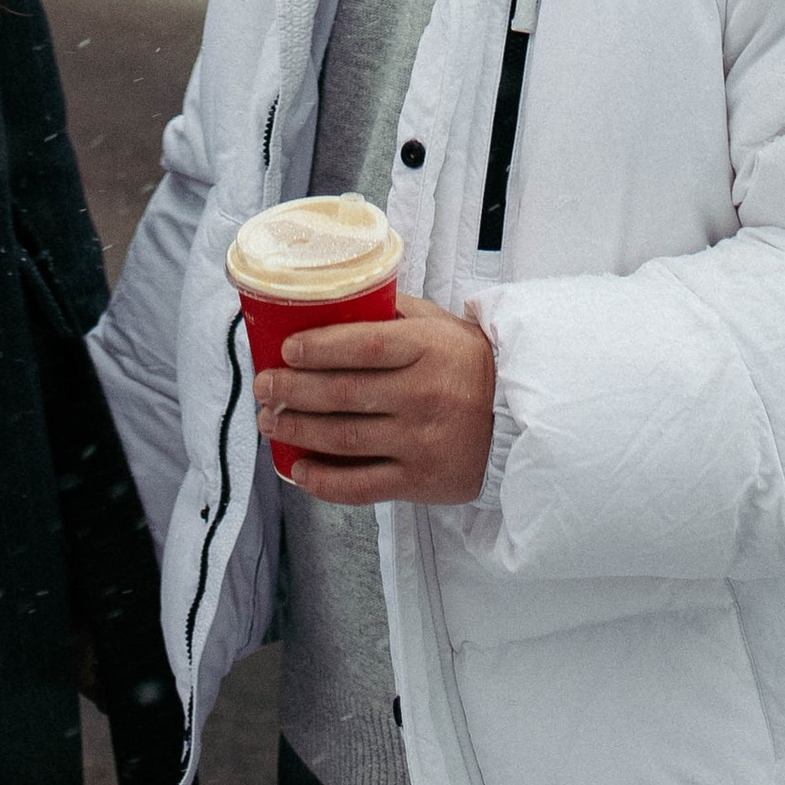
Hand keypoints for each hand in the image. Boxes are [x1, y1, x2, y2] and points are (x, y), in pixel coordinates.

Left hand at [254, 291, 496, 505]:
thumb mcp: (441, 324)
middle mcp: (423, 396)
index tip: (285, 349)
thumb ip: (393, 311)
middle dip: (292, 390)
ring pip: (345, 439)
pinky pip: (363, 486)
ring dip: (298, 431)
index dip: (318, 348)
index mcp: (428, 349)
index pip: (362, 346)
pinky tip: (298, 469)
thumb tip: (338, 298)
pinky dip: (324, 480)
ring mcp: (421, 442)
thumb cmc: (472, 364)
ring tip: (270, 421)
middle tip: (264, 386)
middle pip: (343, 394)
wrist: (520, 419)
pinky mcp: (421, 482)